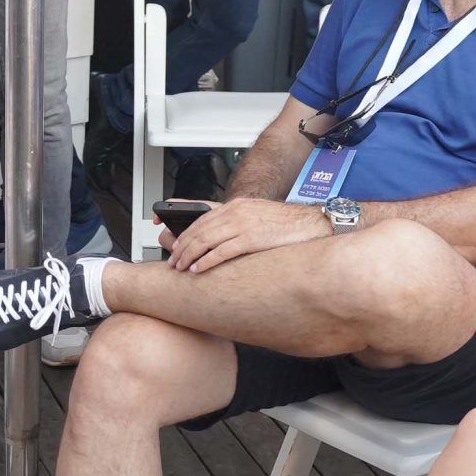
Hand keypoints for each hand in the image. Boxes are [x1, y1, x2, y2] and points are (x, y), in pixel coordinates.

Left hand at [167, 197, 329, 274]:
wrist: (311, 224)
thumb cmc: (284, 224)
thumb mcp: (255, 216)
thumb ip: (234, 224)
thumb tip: (214, 240)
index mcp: (235, 206)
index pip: (199, 213)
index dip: (178, 222)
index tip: (164, 230)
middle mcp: (235, 212)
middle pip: (198, 229)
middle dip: (181, 246)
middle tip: (172, 260)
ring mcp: (243, 225)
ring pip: (205, 240)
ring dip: (189, 255)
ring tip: (180, 267)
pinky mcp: (252, 239)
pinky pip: (221, 251)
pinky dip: (205, 261)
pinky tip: (197, 269)